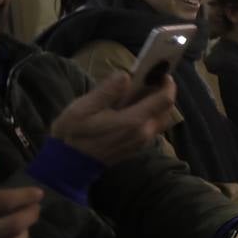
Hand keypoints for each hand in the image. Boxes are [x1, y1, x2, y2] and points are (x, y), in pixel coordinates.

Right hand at [51, 71, 176, 165]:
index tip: (161, 73)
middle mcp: (144, 133)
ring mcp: (142, 142)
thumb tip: (126, 75)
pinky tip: (134, 108)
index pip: (164, 100)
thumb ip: (107, 91)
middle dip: (163, 93)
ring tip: (142, 93)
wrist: (69, 164)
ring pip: (161, 119)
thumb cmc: (74, 134)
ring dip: (158, 105)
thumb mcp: (83, 108)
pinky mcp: (138, 147)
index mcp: (134, 121)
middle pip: (167, 109)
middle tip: (150, 80)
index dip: (167, 84)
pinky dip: (151, 115)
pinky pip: (153, 128)